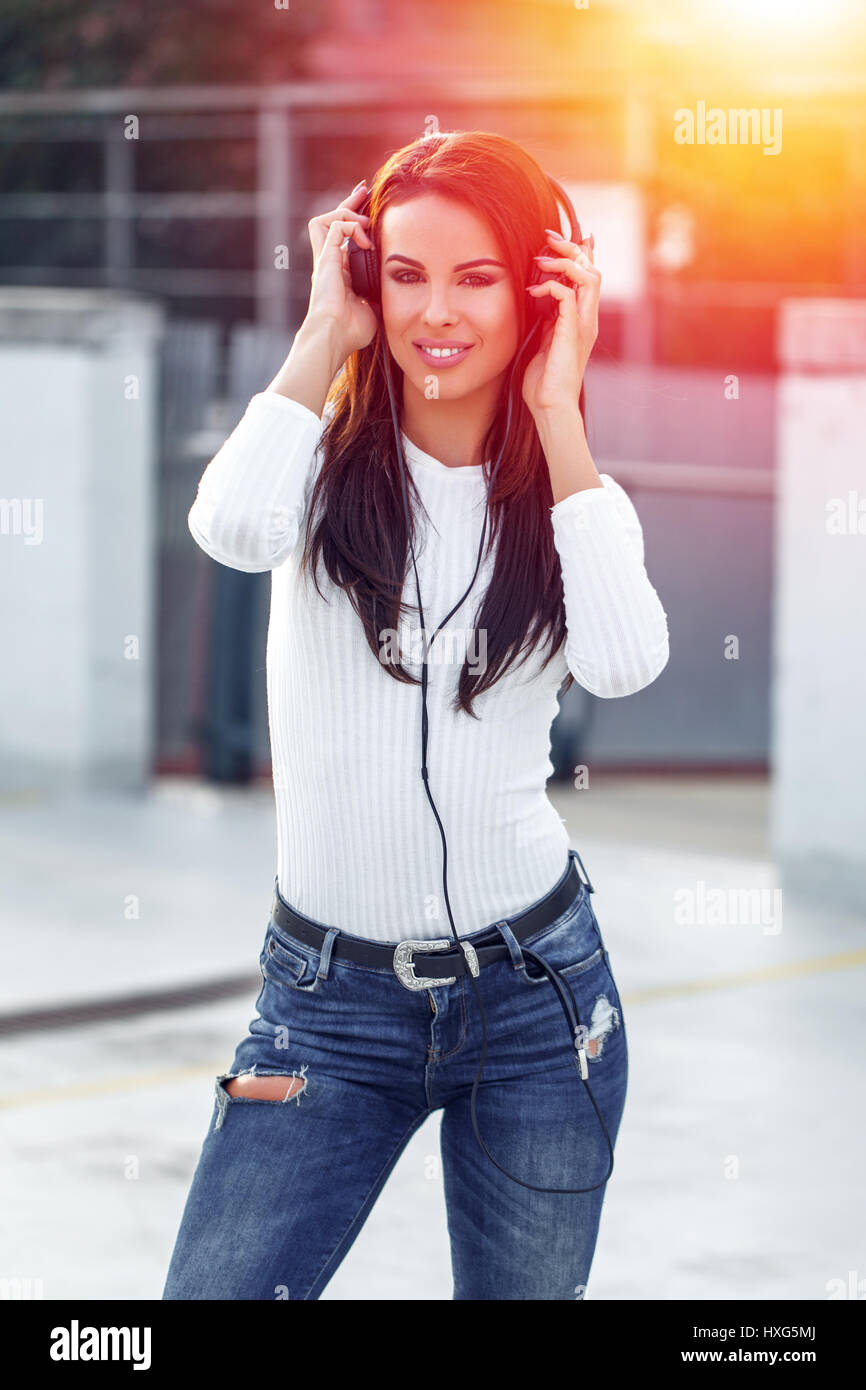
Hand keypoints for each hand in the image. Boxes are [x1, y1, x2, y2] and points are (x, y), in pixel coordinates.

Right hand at [304, 182, 378, 359]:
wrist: (334, 337)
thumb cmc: (351, 331)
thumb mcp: (373, 309)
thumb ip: (380, 295)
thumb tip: (396, 292)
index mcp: (339, 274)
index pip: (342, 239)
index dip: (355, 222)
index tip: (370, 211)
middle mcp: (329, 263)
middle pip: (331, 221)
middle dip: (348, 203)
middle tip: (364, 190)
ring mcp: (325, 260)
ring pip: (325, 219)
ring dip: (347, 213)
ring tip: (365, 222)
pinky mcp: (325, 258)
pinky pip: (335, 226)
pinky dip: (352, 226)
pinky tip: (366, 240)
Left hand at [521, 230, 600, 417]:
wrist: (550, 406)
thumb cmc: (544, 380)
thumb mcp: (543, 341)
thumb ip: (546, 319)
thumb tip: (538, 299)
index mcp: (582, 319)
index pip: (588, 276)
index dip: (579, 252)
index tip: (556, 239)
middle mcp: (587, 318)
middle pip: (592, 268)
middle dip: (571, 248)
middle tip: (548, 237)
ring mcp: (583, 325)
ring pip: (589, 277)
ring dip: (565, 262)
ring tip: (541, 261)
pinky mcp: (572, 332)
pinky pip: (568, 296)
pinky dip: (551, 286)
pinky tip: (534, 291)